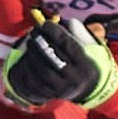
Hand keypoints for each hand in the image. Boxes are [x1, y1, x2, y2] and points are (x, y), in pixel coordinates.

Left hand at [0, 16, 117, 109]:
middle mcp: (75, 79)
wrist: (88, 88)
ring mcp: (63, 89)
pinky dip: (29, 69)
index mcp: (86, 65)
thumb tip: (72, 22)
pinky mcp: (52, 95)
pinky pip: (36, 83)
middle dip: (42, 44)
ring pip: (44, 71)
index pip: (68, 46)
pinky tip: (27, 57)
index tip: (46, 24)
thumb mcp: (90, 48)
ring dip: (33, 55)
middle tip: (34, 32)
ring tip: (30, 43)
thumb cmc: (84, 61)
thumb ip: (82, 34)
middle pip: (55, 59)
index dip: (56, 33)